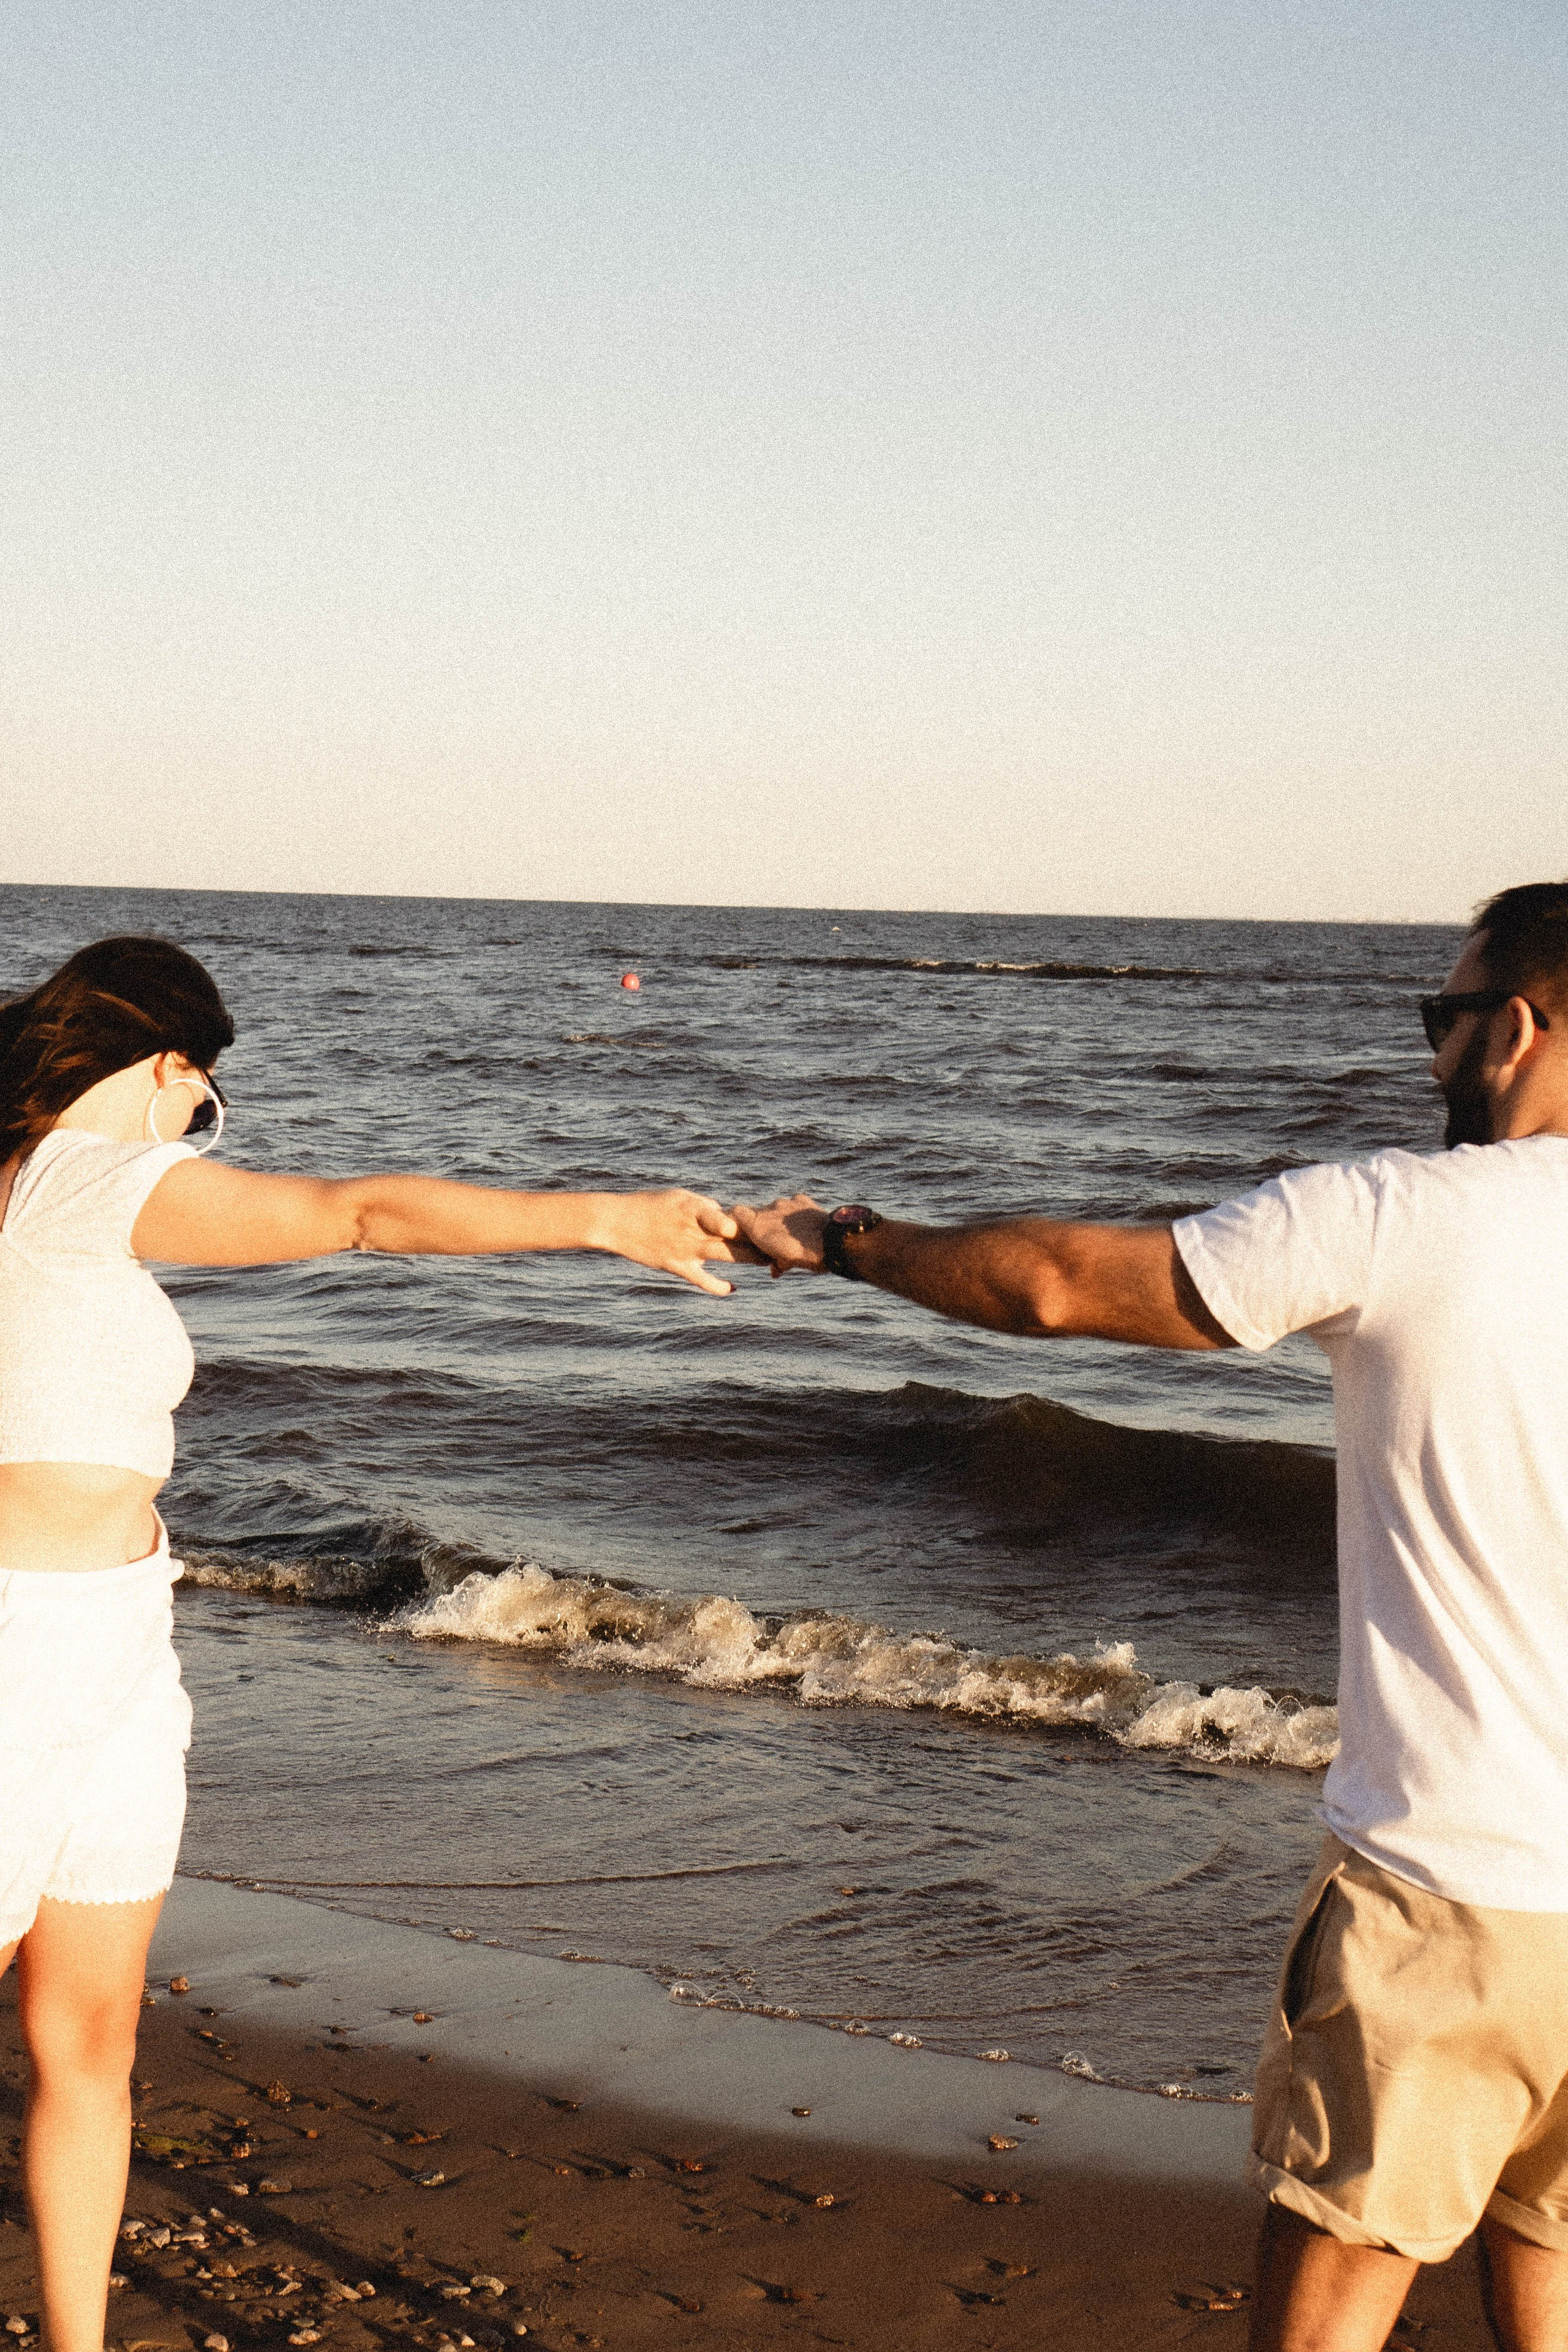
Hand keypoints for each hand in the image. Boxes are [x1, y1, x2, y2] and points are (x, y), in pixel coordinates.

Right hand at [601, 1189, 770, 1295]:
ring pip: (728, 1256)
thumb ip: (705, 1207)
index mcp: (696, 1207)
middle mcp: (695, 1228)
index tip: (772, 1223)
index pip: (734, 1215)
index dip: (755, 1221)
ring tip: (769, 1264)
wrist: (617, 1221)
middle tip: (782, 1244)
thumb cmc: (649, 1205)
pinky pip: (702, 1280)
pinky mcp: (676, 1265)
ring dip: (750, 1259)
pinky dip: (719, 1287)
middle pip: (738, 1236)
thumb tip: (725, 1216)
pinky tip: (733, 1288)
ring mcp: (687, 1249)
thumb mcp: (679, 1197)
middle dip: (761, 1241)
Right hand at [730, 1194, 828, 1277]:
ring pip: (776, 1210)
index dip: (736, 1219)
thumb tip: (775, 1270)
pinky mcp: (800, 1199)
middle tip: (774, 1240)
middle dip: (764, 1226)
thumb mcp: (786, 1263)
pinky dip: (795, 1214)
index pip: (736, 1212)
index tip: (740, 1229)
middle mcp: (768, 1210)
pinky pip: (792, 1204)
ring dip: (781, 1221)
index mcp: (758, 1226)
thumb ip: (776, 1263)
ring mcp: (785, 1203)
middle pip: (758, 1214)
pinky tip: (803, 1223)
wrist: (830, 1241)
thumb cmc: (804, 1256)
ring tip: (793, 1233)